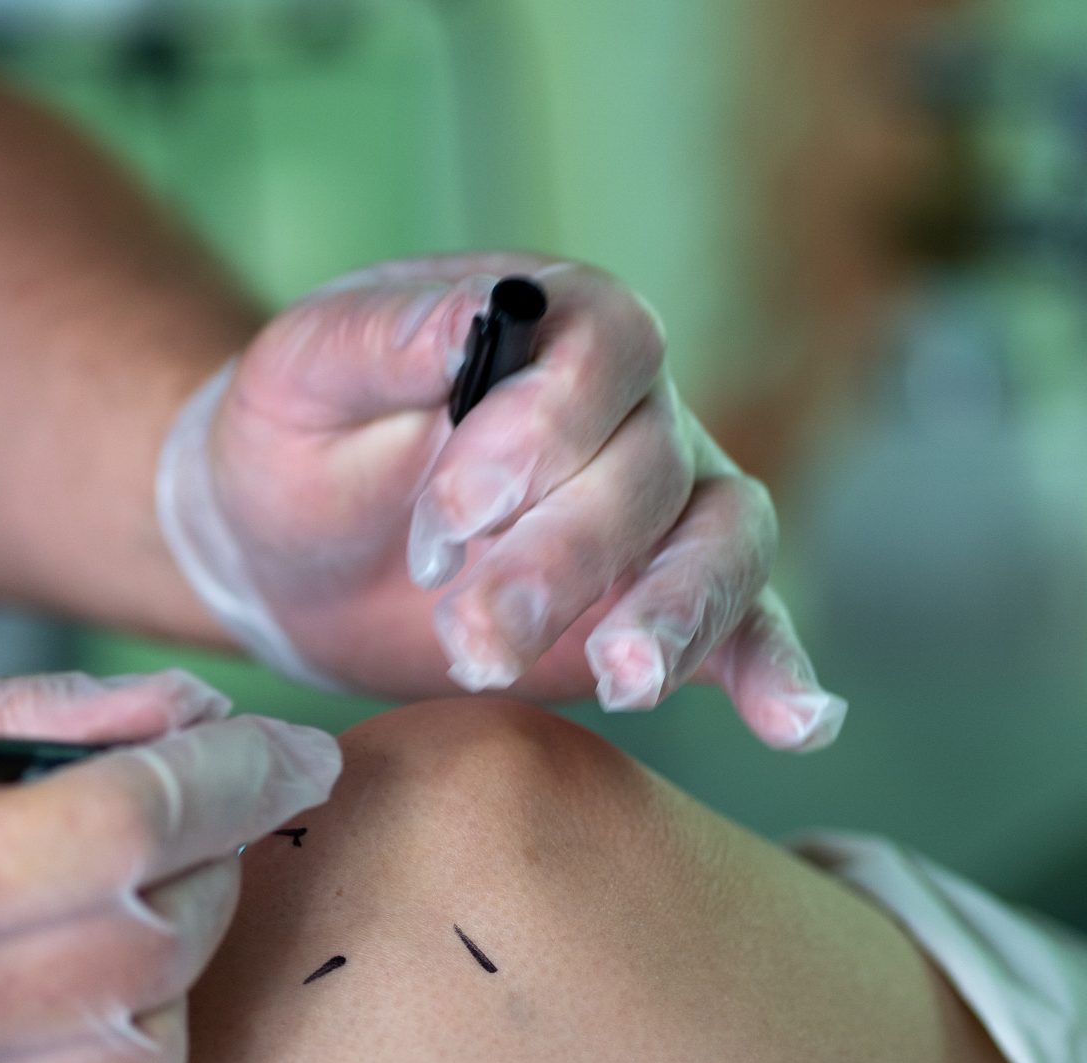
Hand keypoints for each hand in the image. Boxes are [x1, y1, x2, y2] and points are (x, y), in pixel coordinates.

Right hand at [0, 671, 339, 1062]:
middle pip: (157, 943)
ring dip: (158, 985)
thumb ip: (42, 721)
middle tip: (177, 838)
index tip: (298, 754)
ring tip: (90, 941)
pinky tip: (55, 1039)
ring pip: (149, 1055)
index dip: (238, 778)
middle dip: (204, 870)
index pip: (125, 825)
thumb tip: (204, 713)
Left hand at [157, 254, 844, 749]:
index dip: (543, 433)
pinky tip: (797, 724)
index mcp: (554, 322)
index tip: (449, 518)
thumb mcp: (302, 371)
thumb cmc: (296, 440)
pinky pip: (748, 629)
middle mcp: (633, 409)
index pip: (605, 352)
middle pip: (654, 470)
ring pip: (724, 546)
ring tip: (621, 683)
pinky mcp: (656, 608)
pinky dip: (777, 674)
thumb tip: (478, 314)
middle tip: (471, 640)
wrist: (289, 546)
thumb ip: (383, 338)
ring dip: (676, 617)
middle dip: (567, 560)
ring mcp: (663, 512)